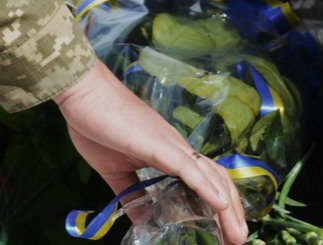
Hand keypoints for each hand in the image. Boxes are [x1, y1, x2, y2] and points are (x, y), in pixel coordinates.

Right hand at [53, 60, 248, 244]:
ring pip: (209, 177)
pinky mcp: (159, 145)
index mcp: (168, 153)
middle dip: (232, 213)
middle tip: (239, 240)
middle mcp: (176, 148)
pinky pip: (188, 168)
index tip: (226, 232)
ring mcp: (170, 145)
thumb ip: (132, 194)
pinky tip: (220, 205)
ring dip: (227, 207)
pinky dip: (206, 187)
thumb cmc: (97, 124)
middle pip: (216, 181)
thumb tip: (142, 220)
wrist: (83, 93)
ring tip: (237, 234)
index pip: (204, 181)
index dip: (219, 205)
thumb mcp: (115, 171)